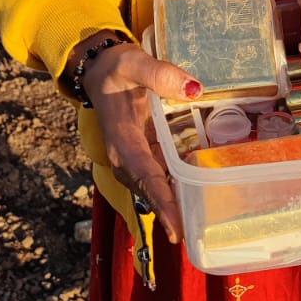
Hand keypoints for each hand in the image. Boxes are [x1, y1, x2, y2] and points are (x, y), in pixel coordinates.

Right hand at [77, 40, 198, 245]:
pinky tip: (198, 196)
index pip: (145, 174)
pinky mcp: (143, 153)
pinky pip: (160, 176)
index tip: (176, 228)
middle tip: (196, 237)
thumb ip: (160, 74)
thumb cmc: (116, 68)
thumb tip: (194, 89)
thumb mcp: (134, 63)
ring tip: (201, 225)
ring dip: (175, 206)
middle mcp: (126, 156)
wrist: (99, 70)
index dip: (162, 201)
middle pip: (151, 190)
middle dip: (171, 214)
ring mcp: (134, 157)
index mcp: (122, 138)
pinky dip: (176, 188)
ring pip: (155, 187)